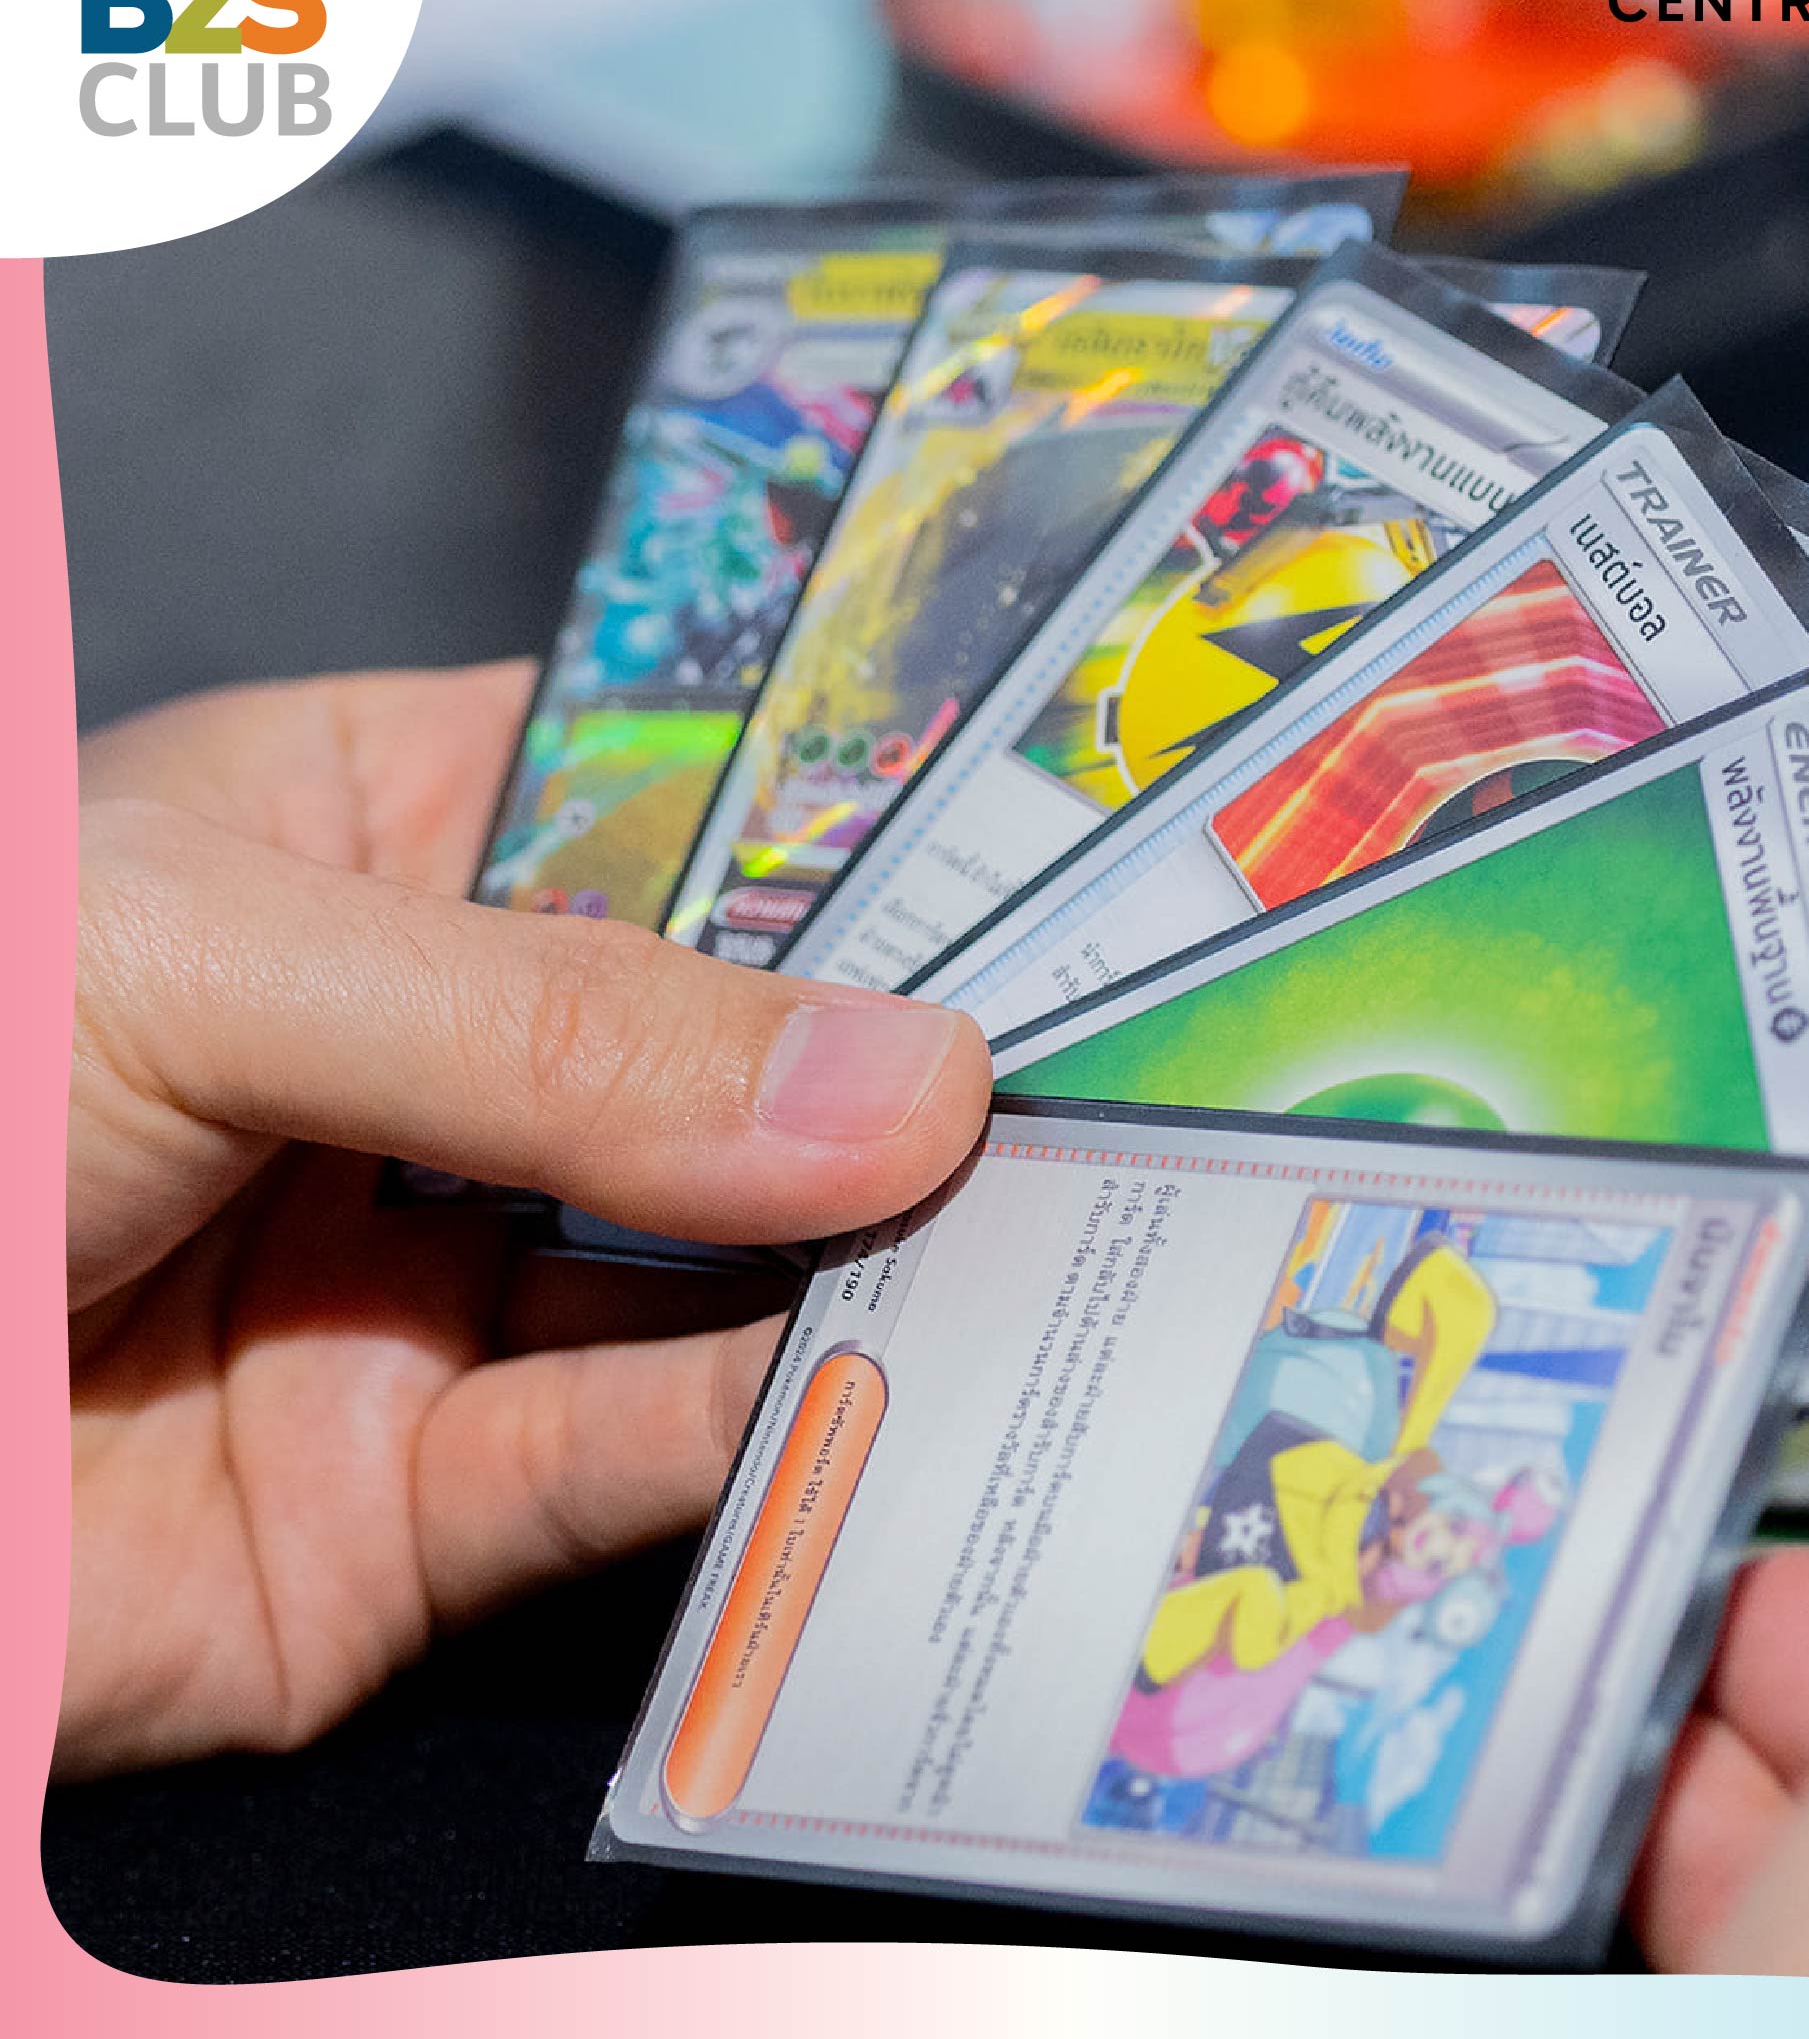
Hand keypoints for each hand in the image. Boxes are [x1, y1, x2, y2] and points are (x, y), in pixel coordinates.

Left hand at [66, 662, 990, 1777]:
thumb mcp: (205, 969)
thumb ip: (553, 1028)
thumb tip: (889, 1080)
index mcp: (360, 853)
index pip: (663, 802)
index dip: (844, 817)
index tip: (1040, 841)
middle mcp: (423, 1072)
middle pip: (717, 1055)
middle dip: (888, 1061)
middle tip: (1100, 1052)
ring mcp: (424, 1292)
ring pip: (702, 1272)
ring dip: (859, 1257)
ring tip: (1039, 1219)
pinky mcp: (407, 1510)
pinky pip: (621, 1464)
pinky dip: (752, 1433)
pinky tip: (869, 1373)